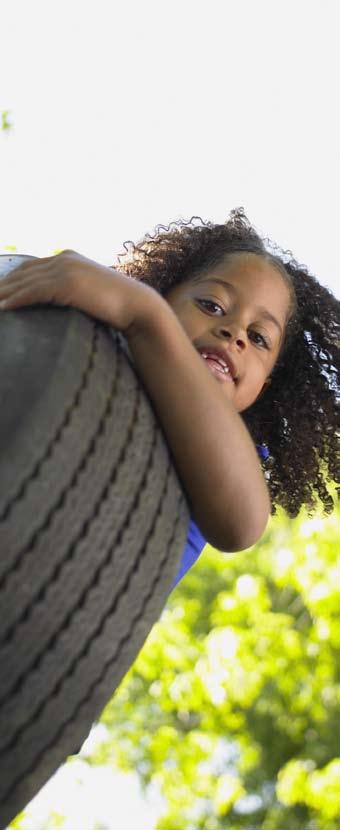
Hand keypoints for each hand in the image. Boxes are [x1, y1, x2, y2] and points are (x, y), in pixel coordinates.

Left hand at [0, 249, 161, 332]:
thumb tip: (62, 305)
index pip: (30, 268)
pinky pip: (32, 292)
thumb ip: (73, 292)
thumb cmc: (117, 306)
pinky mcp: (66, 284)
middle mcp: (63, 260)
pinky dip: (14, 301)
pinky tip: (2, 310)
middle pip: (21, 273)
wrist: (138, 307)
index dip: (11, 281)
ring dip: (2, 296)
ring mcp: (64, 270)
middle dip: (2, 288)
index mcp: (68, 259)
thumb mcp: (90, 293)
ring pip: (22, 283)